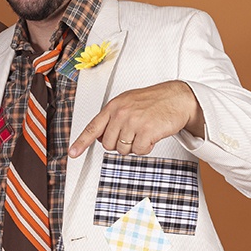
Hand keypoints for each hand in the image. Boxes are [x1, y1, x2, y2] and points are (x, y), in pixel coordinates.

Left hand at [69, 81, 203, 157]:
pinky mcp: (146, 131)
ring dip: (134, 146)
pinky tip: (151, 136)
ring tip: (143, 132)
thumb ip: (113, 117)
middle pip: (108, 145)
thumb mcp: (128, 103)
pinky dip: (146, 148)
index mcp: (113, 106)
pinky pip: (139, 152)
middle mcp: (121, 113)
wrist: (177, 98)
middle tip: (132, 133)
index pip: (93, 127)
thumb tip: (101, 137)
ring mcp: (133, 122)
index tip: (73, 152)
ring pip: (123, 150)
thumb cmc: (154, 101)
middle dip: (120, 144)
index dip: (81, 142)